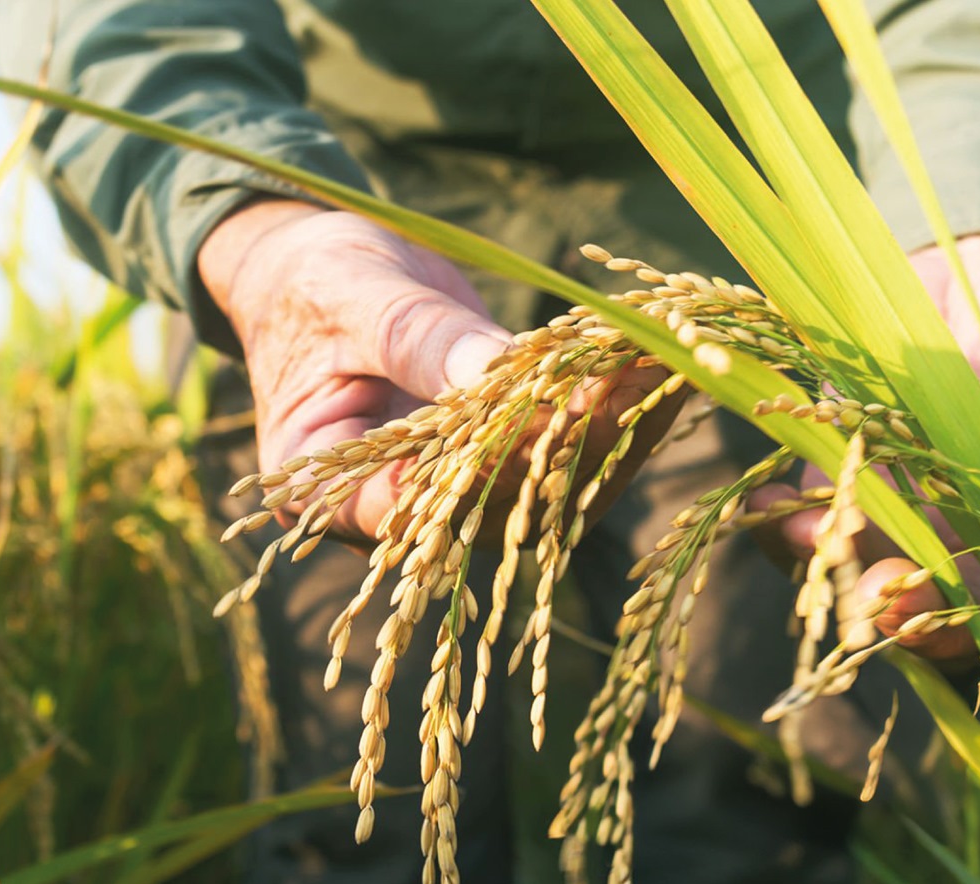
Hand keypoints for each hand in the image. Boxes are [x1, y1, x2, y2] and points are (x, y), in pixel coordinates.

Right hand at [199, 198, 676, 541]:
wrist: (317, 273)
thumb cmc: (311, 283)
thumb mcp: (351, 296)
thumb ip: (416, 339)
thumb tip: (494, 371)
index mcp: (329, 492)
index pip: (411, 506)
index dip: (483, 469)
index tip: (548, 415)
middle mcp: (400, 515)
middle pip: (496, 503)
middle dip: (570, 441)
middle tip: (633, 379)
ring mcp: (458, 494)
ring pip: (547, 488)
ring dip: (613, 427)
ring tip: (668, 361)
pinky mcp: (504, 461)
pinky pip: (565, 450)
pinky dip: (614, 406)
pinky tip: (659, 359)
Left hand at [755, 232, 979, 675]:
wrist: (964, 262)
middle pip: (962, 599)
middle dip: (925, 610)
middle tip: (887, 603)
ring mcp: (915, 513)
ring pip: (883, 569)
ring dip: (847, 572)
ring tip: (815, 547)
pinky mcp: (852, 482)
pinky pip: (822, 523)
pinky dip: (792, 527)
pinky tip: (770, 511)